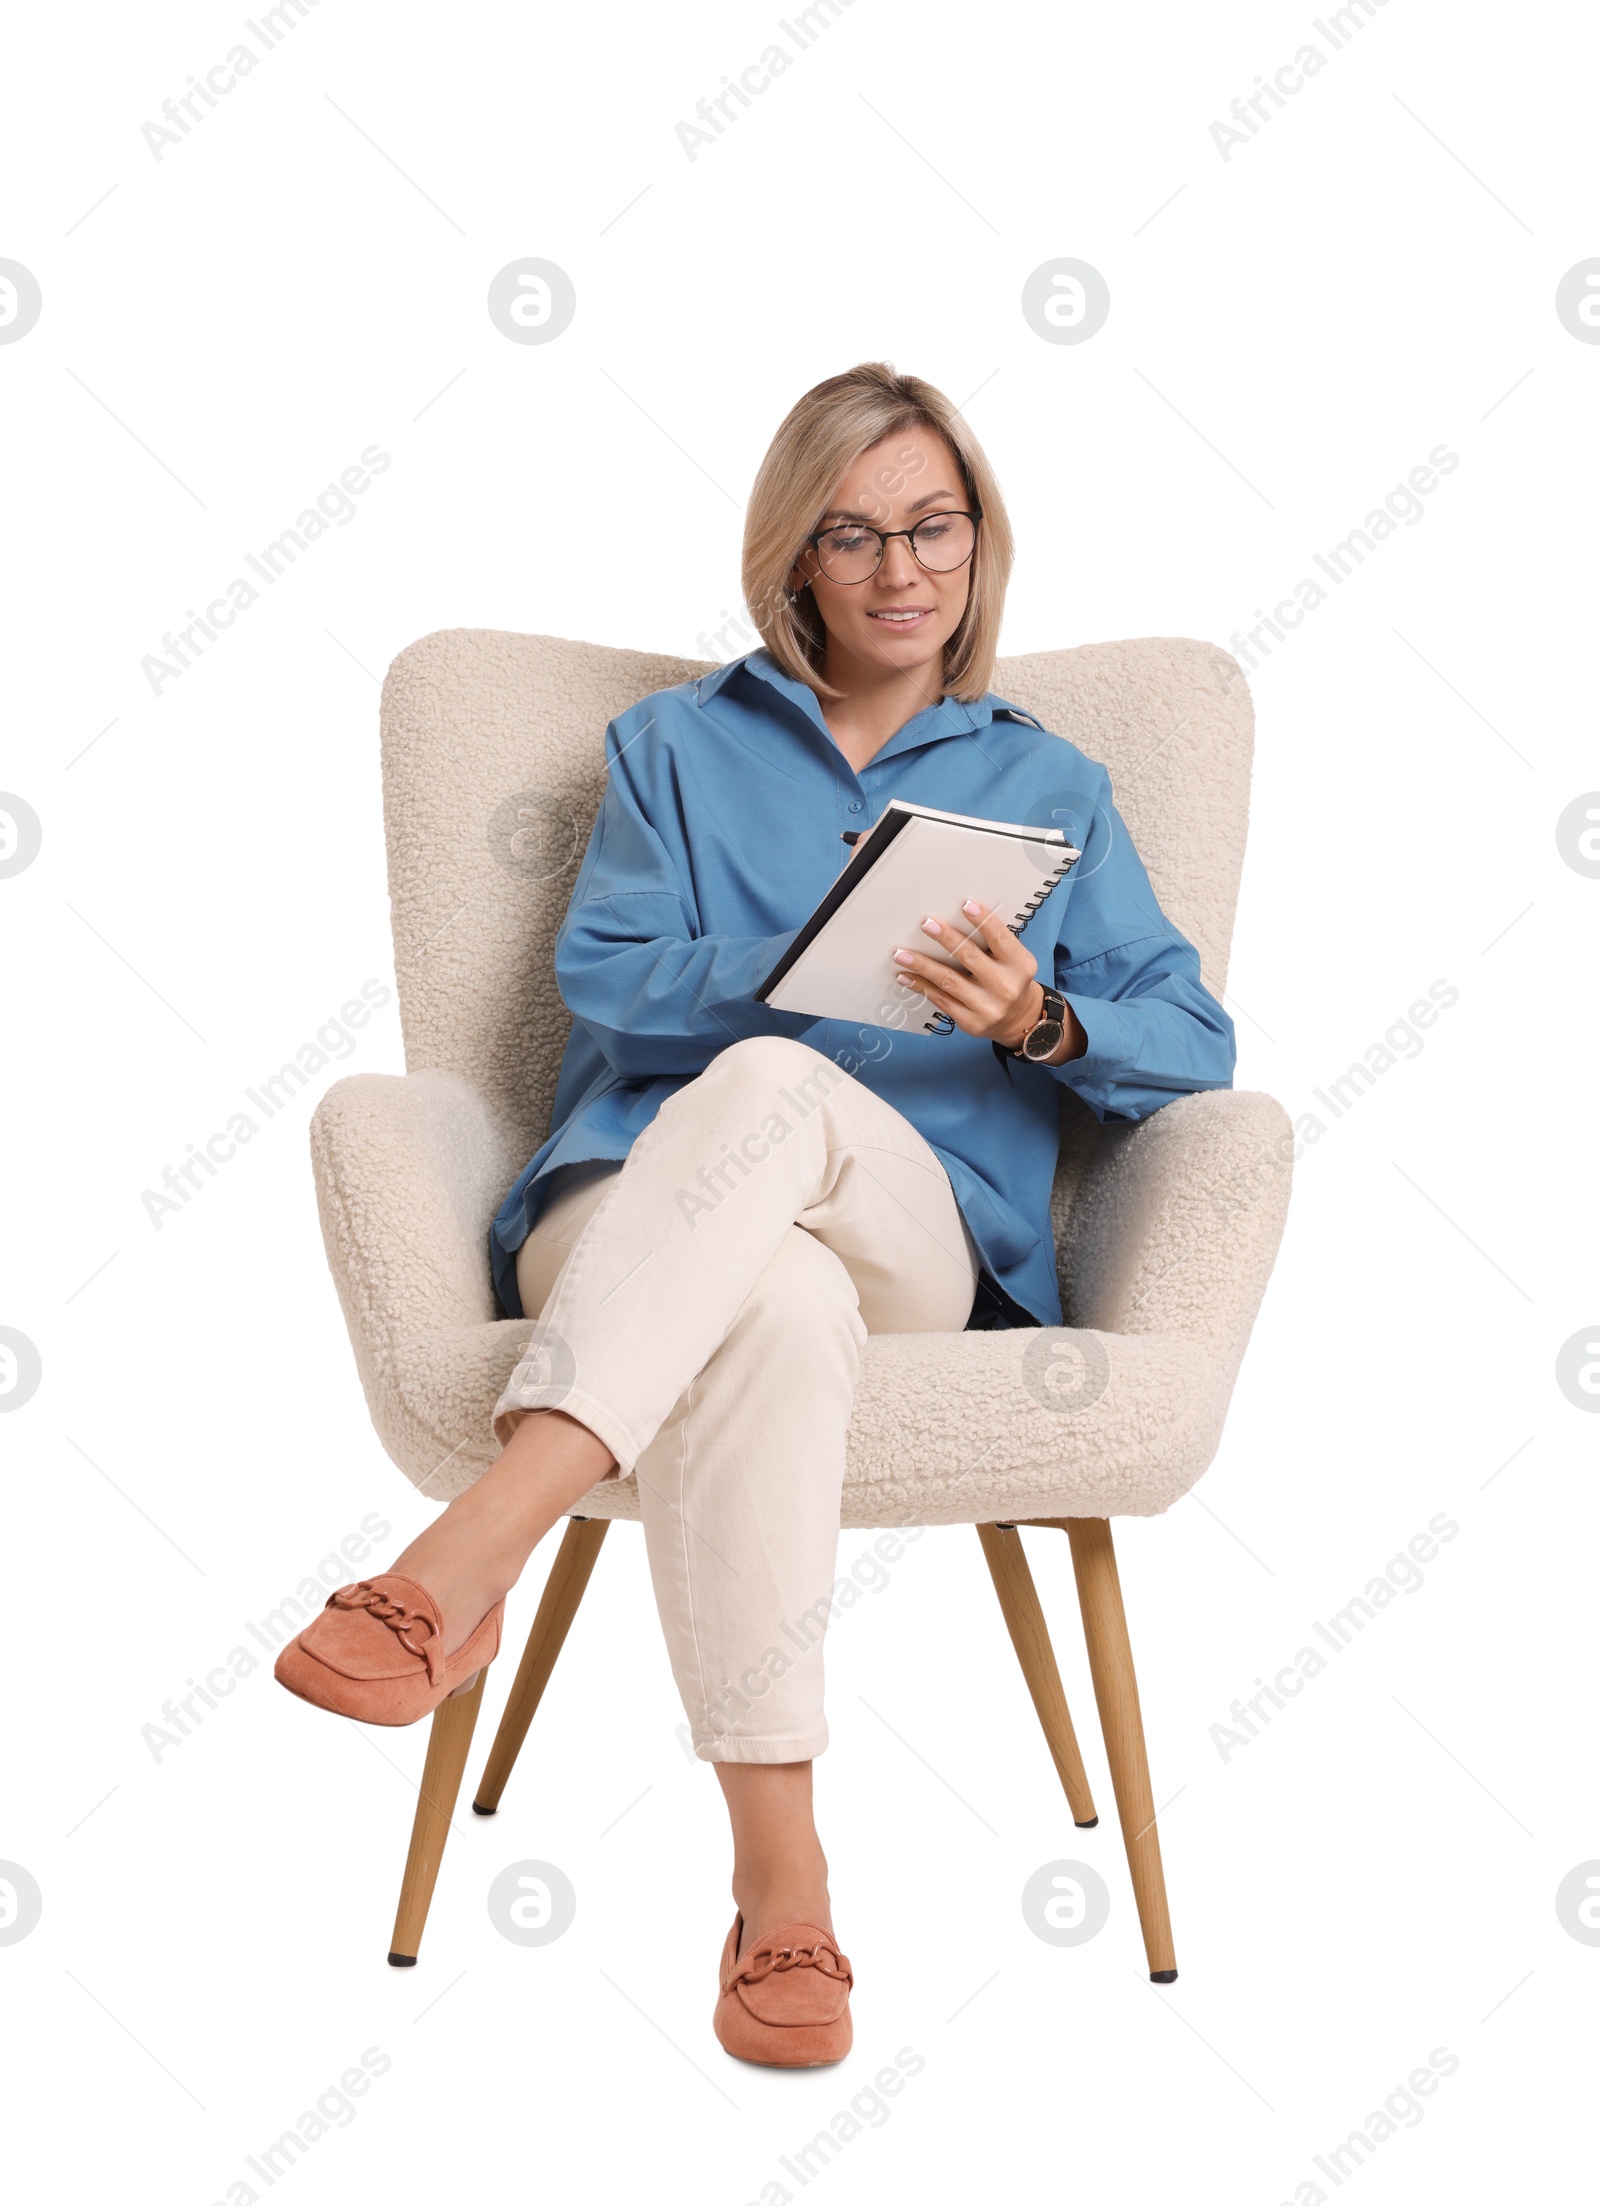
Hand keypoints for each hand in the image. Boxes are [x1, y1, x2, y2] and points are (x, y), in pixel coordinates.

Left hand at [892, 899, 1073, 1054]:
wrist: (1018, 1019)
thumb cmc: (1009, 979)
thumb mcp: (1012, 960)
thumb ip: (992, 944)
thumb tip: (954, 920)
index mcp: (1020, 965)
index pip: (1000, 938)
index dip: (983, 921)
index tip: (965, 904)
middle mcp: (1006, 987)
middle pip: (970, 957)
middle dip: (946, 938)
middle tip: (925, 923)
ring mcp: (988, 1007)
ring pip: (949, 980)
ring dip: (922, 965)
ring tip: (901, 953)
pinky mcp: (971, 1022)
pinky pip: (940, 999)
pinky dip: (921, 986)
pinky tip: (905, 976)